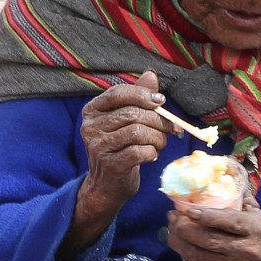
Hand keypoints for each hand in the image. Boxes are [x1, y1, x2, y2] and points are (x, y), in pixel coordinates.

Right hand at [63, 70, 168, 258]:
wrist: (108, 185)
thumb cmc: (120, 147)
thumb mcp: (125, 121)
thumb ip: (137, 97)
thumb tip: (150, 74)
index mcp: (92, 111)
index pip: (118, 94)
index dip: (142, 95)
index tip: (160, 102)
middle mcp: (90, 127)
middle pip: (133, 114)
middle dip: (158, 121)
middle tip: (170, 129)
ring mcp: (98, 147)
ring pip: (138, 132)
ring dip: (158, 138)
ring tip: (160, 144)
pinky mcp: (110, 165)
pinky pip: (140, 152)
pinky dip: (152, 153)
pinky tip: (151, 155)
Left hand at [166, 187, 260, 260]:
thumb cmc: (255, 236)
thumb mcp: (255, 215)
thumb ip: (241, 197)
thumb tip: (227, 168)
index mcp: (254, 229)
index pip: (228, 222)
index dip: (206, 216)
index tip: (188, 210)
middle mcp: (245, 250)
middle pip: (206, 239)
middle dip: (183, 227)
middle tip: (172, 216)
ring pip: (196, 255)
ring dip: (177, 241)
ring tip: (172, 229)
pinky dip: (184, 255)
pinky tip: (181, 245)